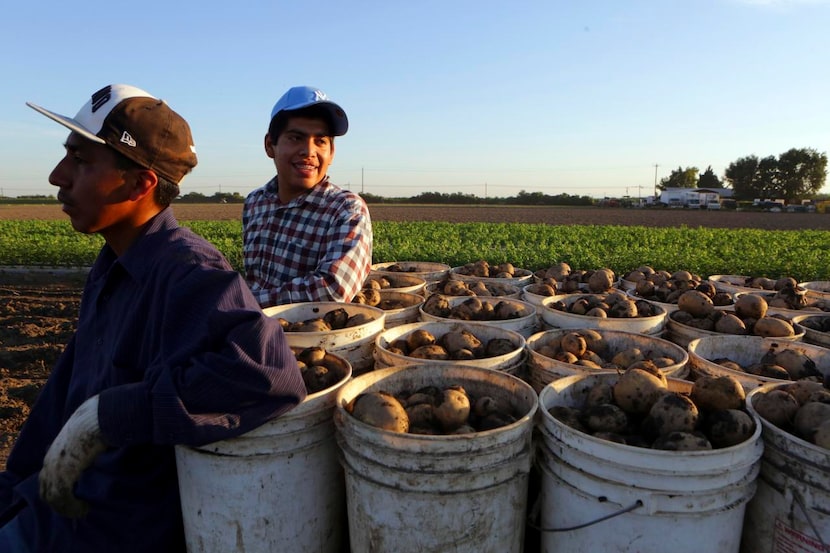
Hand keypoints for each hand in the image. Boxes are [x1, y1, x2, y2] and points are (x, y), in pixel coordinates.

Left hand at [39, 395, 106, 517]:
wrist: (95, 420)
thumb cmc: (94, 423)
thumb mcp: (83, 434)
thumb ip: (82, 444)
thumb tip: (95, 447)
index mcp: (52, 454)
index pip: (46, 479)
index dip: (56, 490)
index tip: (71, 497)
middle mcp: (49, 464)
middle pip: (46, 492)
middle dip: (59, 503)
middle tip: (75, 509)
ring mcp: (54, 472)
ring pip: (54, 499)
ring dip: (67, 508)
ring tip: (81, 511)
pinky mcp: (63, 478)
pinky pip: (63, 500)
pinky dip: (73, 508)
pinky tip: (84, 509)